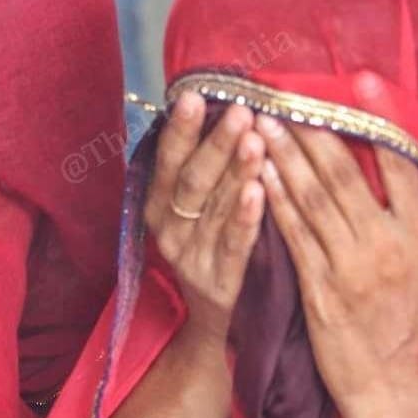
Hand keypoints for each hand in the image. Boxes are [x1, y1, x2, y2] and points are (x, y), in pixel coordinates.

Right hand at [145, 92, 266, 342]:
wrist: (210, 322)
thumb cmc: (209, 245)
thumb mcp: (194, 207)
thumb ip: (203, 166)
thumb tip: (220, 106)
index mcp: (157, 204)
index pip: (168, 160)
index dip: (181, 129)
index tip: (193, 96)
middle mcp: (168, 229)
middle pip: (192, 180)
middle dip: (216, 143)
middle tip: (240, 110)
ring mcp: (191, 257)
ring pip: (214, 208)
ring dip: (236, 171)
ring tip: (256, 139)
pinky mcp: (218, 282)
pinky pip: (233, 245)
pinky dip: (244, 217)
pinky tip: (259, 191)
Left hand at [255, 112, 417, 416]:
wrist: (397, 395)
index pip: (402, 164)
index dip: (379, 118)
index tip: (359, 83)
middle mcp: (385, 244)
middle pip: (344, 173)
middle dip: (313, 129)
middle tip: (288, 96)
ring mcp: (346, 265)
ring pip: (311, 197)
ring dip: (285, 156)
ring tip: (263, 121)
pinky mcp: (315, 286)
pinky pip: (291, 233)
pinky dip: (273, 199)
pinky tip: (257, 172)